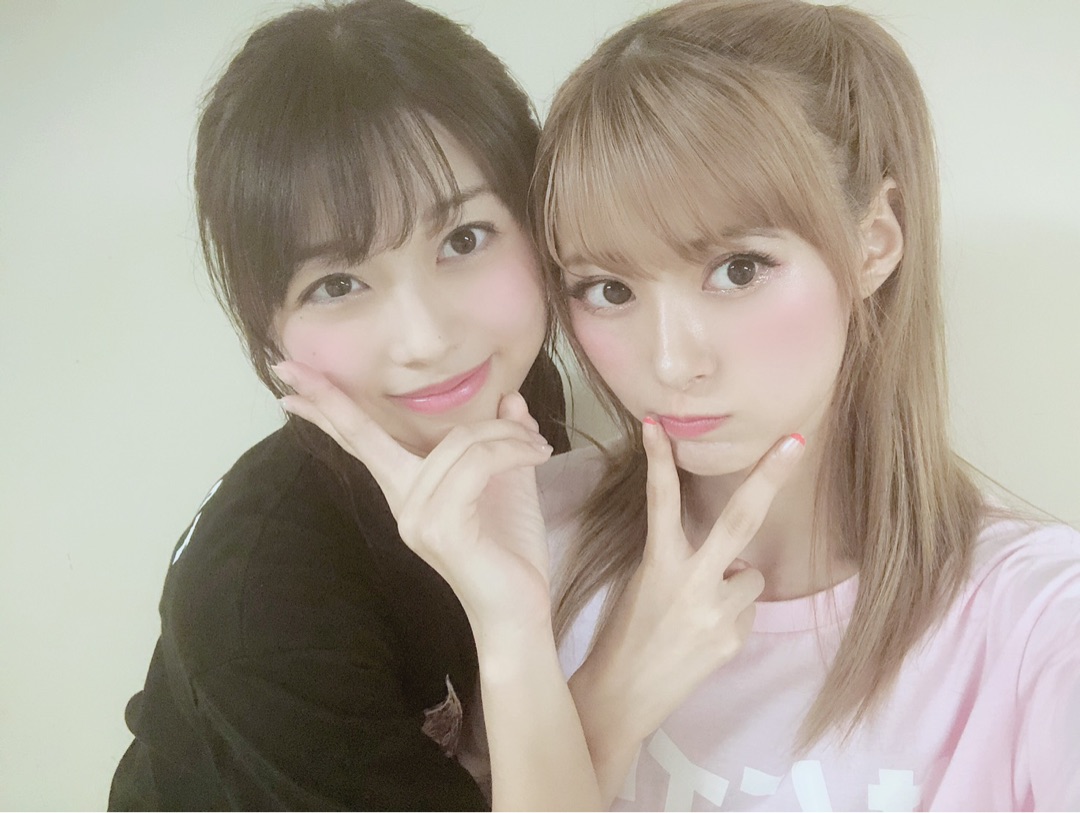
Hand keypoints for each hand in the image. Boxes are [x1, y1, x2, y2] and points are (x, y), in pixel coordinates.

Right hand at [273, 361, 554, 633]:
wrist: (520, 610)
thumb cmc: (510, 552)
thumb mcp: (509, 484)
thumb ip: (502, 442)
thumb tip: (510, 399)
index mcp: (407, 490)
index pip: (360, 442)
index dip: (325, 410)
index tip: (286, 383)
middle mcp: (401, 502)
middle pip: (363, 436)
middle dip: (328, 399)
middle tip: (289, 368)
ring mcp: (416, 516)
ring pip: (459, 443)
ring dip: (508, 436)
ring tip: (538, 445)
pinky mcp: (441, 526)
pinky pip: (477, 463)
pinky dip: (513, 451)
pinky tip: (538, 456)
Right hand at [570, 420, 804, 791]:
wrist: (621, 698)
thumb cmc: (624, 635)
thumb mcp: (642, 585)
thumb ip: (680, 561)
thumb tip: (729, 556)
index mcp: (657, 564)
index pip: (659, 500)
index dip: (659, 460)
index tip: (657, 423)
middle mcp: (691, 583)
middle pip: (740, 519)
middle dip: (770, 476)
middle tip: (796, 441)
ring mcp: (717, 613)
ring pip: (751, 576)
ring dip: (735, 584)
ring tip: (699, 612)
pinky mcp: (733, 640)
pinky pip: (747, 611)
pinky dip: (732, 617)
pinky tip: (704, 636)